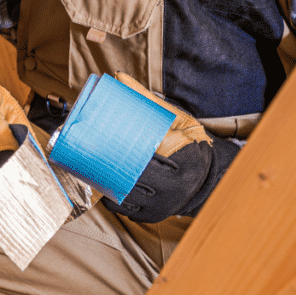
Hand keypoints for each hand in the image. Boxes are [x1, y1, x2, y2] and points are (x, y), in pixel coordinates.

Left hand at [101, 74, 239, 222]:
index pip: (142, 156)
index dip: (118, 149)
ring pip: (123, 194)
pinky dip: (111, 196)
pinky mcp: (154, 216)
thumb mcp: (177, 119)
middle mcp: (173, 187)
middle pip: (129, 176)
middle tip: (85, 150)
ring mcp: (162, 205)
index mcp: (182, 160)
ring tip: (88, 165)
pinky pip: (125, 208)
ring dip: (105, 182)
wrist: (210, 177)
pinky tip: (101, 183)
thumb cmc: (191, 143)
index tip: (97, 138)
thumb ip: (148, 101)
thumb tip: (119, 79)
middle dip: (106, 165)